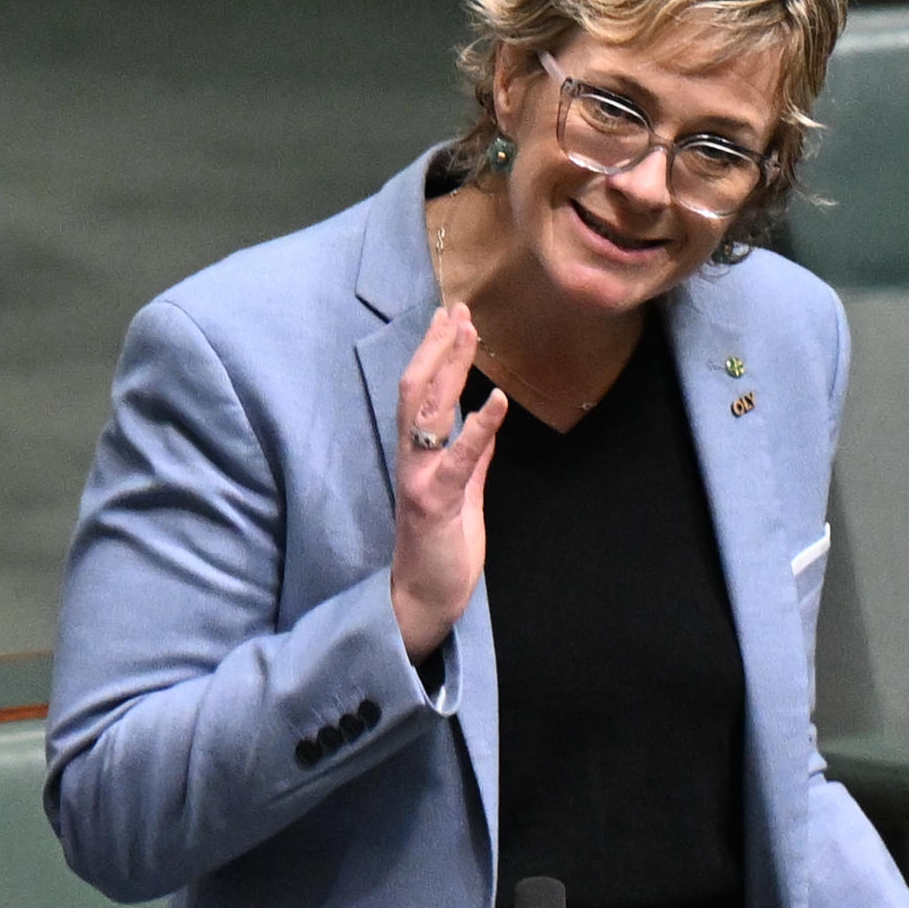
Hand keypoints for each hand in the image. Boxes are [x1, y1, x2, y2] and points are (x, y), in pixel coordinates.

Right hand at [390, 302, 507, 661]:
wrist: (423, 599)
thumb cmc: (442, 549)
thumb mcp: (463, 494)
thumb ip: (472, 457)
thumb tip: (485, 420)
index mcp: (418, 455)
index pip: (421, 393)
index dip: (435, 352)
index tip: (453, 316)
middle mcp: (412, 459)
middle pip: (417, 389)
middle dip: (437, 347)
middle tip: (457, 308)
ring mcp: (420, 478)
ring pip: (427, 412)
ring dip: (449, 369)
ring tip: (468, 333)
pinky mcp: (436, 503)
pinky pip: (458, 459)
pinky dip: (478, 427)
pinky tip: (496, 400)